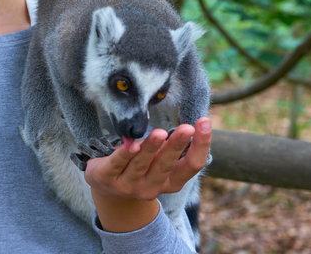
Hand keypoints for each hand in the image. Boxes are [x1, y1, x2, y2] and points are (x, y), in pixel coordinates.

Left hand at [84, 117, 211, 231]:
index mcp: (171, 182)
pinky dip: (125, 154)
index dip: (201, 145)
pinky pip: (117, 164)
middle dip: (176, 146)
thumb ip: (170, 149)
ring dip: (151, 148)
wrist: (106, 186)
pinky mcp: (106, 178)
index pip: (191, 166)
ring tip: (160, 133)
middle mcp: (152, 187)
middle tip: (186, 128)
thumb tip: (189, 127)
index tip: (204, 122)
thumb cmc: (139, 166)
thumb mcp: (158, 160)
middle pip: (166, 165)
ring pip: (141, 164)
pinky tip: (132, 145)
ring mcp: (128, 186)